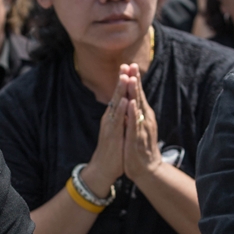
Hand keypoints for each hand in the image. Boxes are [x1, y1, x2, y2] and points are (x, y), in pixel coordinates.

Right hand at [82, 72, 129, 196]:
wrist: (103, 168)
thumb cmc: (114, 149)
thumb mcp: (119, 129)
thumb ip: (122, 117)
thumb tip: (127, 104)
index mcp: (114, 116)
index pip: (119, 95)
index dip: (124, 81)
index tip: (129, 66)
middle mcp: (110, 118)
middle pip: (116, 95)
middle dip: (122, 80)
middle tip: (126, 64)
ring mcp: (110, 125)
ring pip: (116, 105)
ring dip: (121, 91)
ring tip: (126, 77)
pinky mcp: (111, 135)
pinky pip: (117, 120)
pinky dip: (120, 110)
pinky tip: (124, 101)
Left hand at [122, 64, 160, 183]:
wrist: (146, 168)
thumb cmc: (140, 146)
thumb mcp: (136, 126)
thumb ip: (135, 113)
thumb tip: (131, 98)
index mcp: (142, 115)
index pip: (138, 94)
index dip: (134, 79)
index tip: (130, 64)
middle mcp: (144, 119)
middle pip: (139, 96)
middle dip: (135, 80)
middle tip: (132, 65)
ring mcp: (142, 128)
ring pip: (138, 108)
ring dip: (135, 93)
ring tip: (132, 79)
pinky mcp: (137, 139)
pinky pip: (135, 124)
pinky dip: (133, 113)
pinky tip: (131, 104)